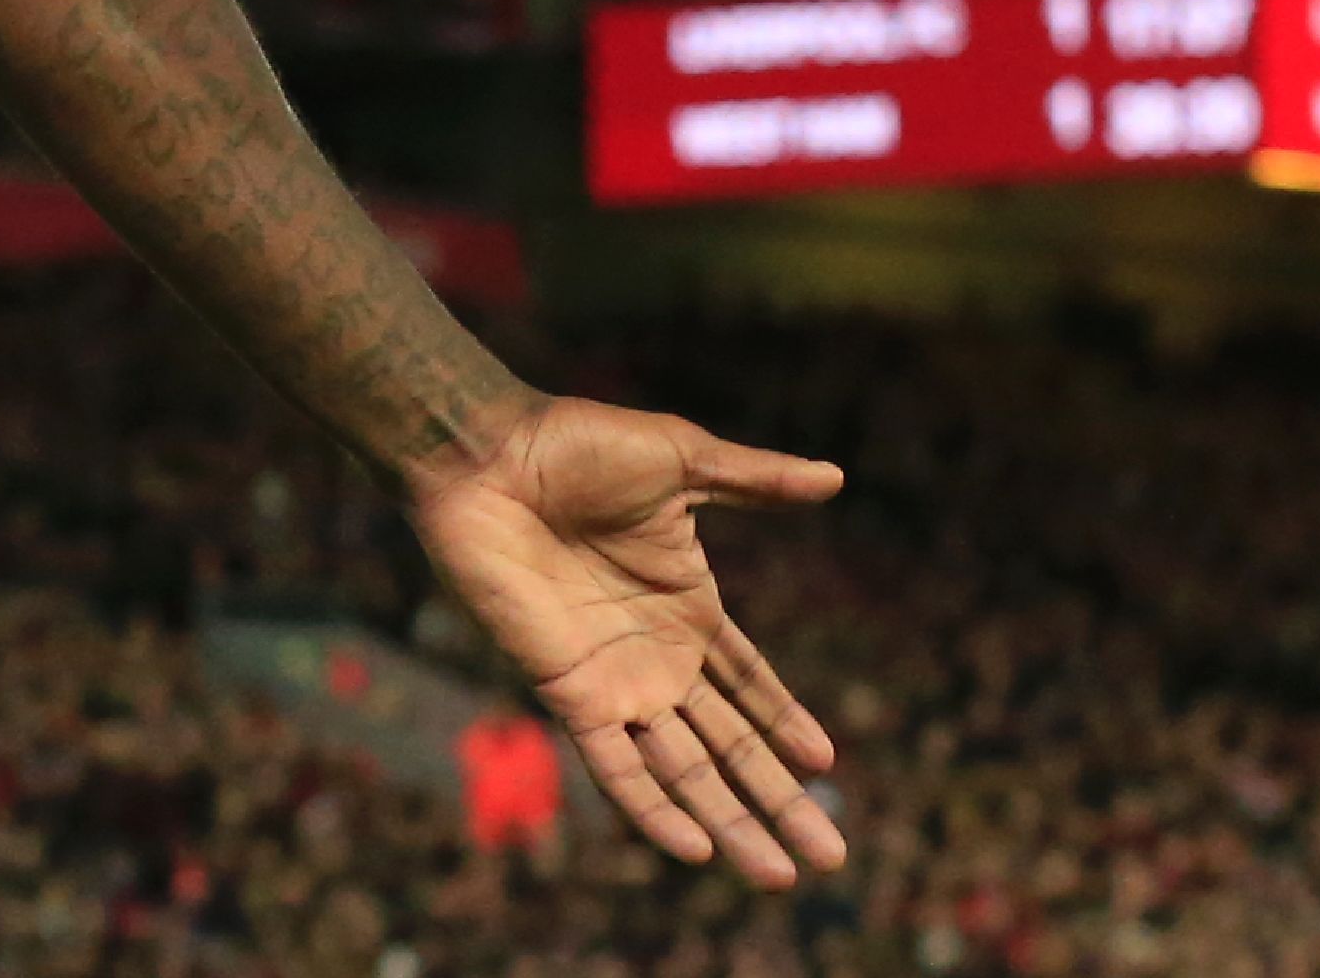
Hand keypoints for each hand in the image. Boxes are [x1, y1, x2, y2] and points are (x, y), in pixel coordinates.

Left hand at [410, 395, 847, 885]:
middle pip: (730, 746)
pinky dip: (652, 809)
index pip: (750, 684)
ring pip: (683, 771)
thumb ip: (756, 479)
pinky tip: (695, 850)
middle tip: (832, 857)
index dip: (786, 724)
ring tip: (781, 875)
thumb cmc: (572, 444)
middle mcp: (654, 656)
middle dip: (778, 801)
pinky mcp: (567, 690)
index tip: (826, 767)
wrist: (483, 455)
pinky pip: (613, 766)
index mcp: (686, 608)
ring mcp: (612, 679)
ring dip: (729, 824)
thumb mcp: (681, 456)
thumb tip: (836, 477)